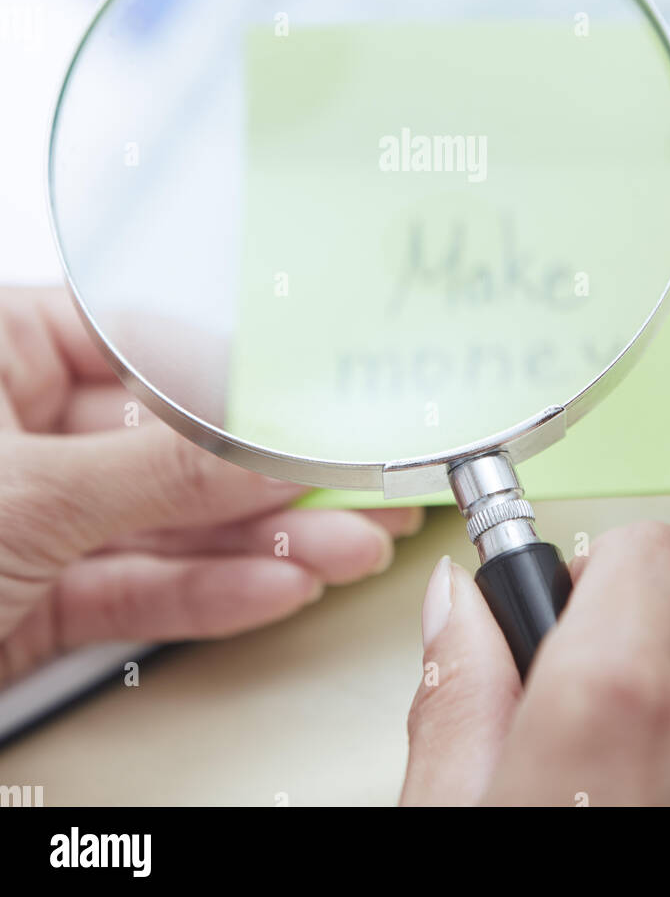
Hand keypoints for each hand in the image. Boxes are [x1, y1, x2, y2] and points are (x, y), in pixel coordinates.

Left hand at [0, 287, 421, 685]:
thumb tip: (269, 453)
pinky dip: (207, 594)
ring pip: (164, 524)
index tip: (319, 400)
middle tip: (359, 481)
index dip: (235, 375)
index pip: (140, 344)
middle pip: (168, 445)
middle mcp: (19, 430)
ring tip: (350, 543)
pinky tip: (280, 585)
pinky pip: (136, 588)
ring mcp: (30, 520)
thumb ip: (159, 474)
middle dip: (269, 477)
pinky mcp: (36, 600)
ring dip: (262, 543)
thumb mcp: (25, 493)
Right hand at [402, 521, 669, 806]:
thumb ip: (455, 693)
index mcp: (615, 702)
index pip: (651, 550)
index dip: (603, 575)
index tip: (574, 614)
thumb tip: (456, 602)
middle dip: (633, 685)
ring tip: (618, 814)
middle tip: (577, 762)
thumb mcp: (449, 811)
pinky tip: (661, 833)